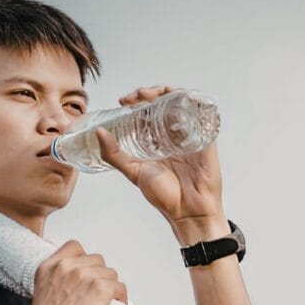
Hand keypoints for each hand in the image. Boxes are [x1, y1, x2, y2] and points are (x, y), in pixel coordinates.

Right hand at [28, 240, 127, 304]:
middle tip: (99, 292)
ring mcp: (85, 275)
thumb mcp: (44, 291)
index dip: (85, 262)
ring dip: (111, 286)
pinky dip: (121, 297)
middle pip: (97, 261)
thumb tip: (76, 283)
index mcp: (51, 266)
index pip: (75, 248)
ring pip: (110, 273)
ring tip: (109, 301)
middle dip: (100, 275)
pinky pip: (119, 286)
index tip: (88, 274)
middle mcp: (67, 266)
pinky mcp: (100, 287)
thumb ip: (59, 279)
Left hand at [95, 85, 226, 243]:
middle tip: (137, 96)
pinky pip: (202, 113)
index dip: (136, 101)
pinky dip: (192, 100)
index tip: (124, 101)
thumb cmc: (165, 196)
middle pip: (164, 103)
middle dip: (150, 93)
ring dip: (168, 93)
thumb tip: (99, 133)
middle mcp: (174, 136)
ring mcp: (191, 135)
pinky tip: (179, 97)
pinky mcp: (206, 138)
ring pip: (182, 103)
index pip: (147, 113)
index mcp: (158, 142)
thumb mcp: (134, 172)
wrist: (188, 211)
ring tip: (153, 95)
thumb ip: (114, 154)